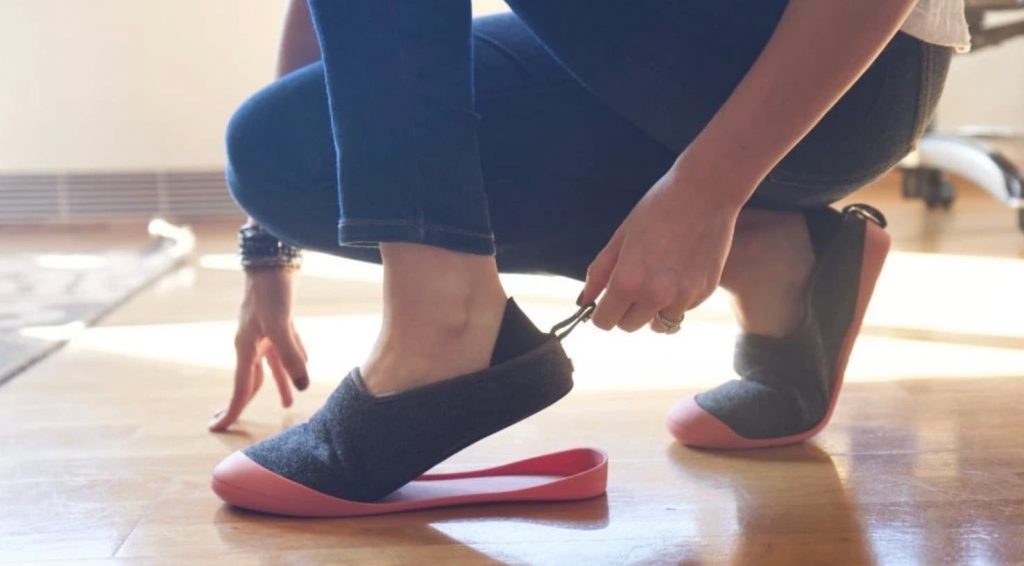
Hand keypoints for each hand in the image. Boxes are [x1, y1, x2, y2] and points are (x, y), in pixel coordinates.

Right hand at [209, 267, 308, 431]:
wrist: (274, 257)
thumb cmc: (272, 290)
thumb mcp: (281, 325)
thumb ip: (291, 356)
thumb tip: (303, 387)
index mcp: (246, 346)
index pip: (240, 386)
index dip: (232, 409)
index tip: (217, 428)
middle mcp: (252, 341)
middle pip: (251, 379)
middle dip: (249, 401)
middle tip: (238, 423)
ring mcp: (265, 331)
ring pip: (272, 365)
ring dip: (280, 384)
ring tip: (289, 403)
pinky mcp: (279, 321)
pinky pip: (284, 348)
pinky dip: (290, 360)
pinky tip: (302, 365)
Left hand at [579, 164, 742, 332]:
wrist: (706, 192)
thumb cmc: (658, 208)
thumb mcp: (620, 237)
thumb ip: (599, 272)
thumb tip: (585, 301)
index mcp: (628, 282)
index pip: (605, 321)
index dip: (601, 312)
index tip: (606, 301)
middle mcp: (656, 296)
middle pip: (629, 326)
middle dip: (624, 311)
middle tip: (631, 285)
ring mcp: (683, 297)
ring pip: (658, 325)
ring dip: (651, 311)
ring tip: (656, 282)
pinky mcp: (705, 293)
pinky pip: (682, 310)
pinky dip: (676, 301)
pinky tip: (678, 271)